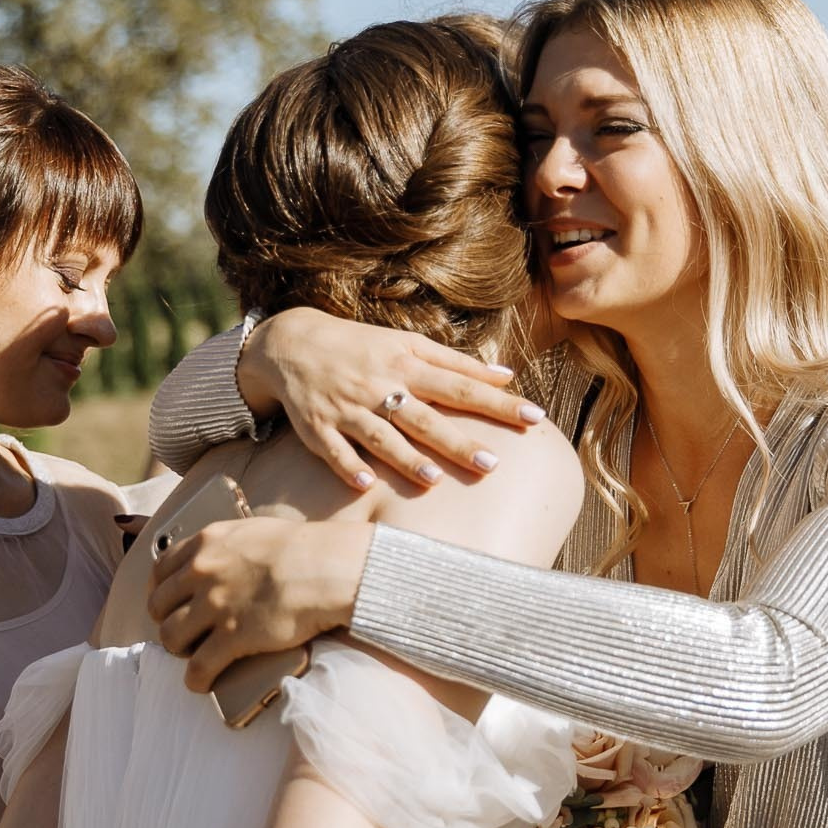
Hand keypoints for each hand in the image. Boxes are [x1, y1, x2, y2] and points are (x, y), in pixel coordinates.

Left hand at [148, 516, 372, 690]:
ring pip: (171, 637)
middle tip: (185, 631)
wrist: (330, 569)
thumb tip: (221, 559)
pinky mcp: (232, 637)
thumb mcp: (254, 531)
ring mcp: (215, 605)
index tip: (170, 603)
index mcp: (207, 543)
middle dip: (168, 621)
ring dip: (180, 650)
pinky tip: (202, 683)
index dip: (161, 591)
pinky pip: (198, 667)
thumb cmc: (305, 549)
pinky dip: (196, 679)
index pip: (160, 570)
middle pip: (159, 606)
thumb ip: (227, 546)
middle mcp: (202, 572)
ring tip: (193, 656)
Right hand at [242, 309, 544, 489]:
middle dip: (458, 441)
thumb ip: (456, 362)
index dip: (498, 403)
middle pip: (425, 417)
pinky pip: (333, 450)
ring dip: (405, 458)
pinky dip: (347, 465)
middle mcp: (380, 388)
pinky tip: (365, 483)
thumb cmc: (363, 348)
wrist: (292, 344)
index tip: (534, 418)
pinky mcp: (317, 427)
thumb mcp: (408, 344)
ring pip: (381, 436)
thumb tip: (506, 375)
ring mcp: (348, 409)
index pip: (461, 386)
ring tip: (434, 480)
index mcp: (407, 365)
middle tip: (493, 464)